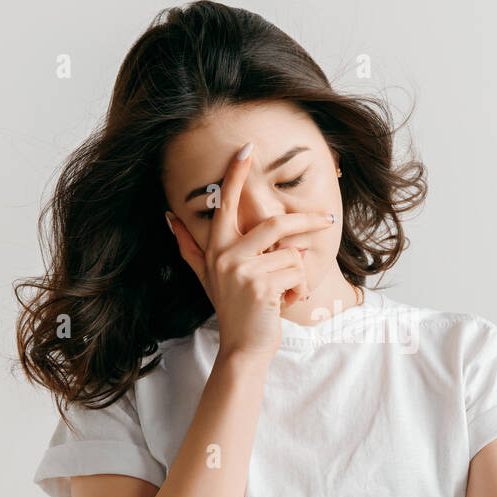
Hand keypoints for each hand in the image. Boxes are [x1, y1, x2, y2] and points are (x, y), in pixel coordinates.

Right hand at [165, 142, 337, 363]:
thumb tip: (170, 217)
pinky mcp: (261, 286)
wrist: (243, 347)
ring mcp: (243, 271)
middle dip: (306, 221)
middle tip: (326, 220)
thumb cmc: (233, 309)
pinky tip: (284, 303)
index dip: (236, 175)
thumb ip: (190, 246)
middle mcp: (226, 256)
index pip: (226, 204)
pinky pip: (297, 273)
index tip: (247, 149)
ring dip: (297, 275)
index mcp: (216, 248)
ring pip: (291, 253)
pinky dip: (299, 290)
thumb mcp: (207, 276)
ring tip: (284, 291)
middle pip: (275, 223)